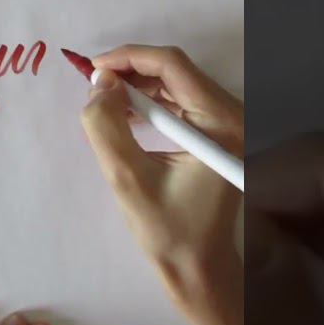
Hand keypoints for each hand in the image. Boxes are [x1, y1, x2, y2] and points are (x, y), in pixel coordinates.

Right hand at [79, 45, 251, 324]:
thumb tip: (97, 83)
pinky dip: (148, 102)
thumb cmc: (167, 231)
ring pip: (175, 83)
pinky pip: (179, 101)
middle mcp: (232, 115)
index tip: (91, 68)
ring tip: (101, 100)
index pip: (172, 66)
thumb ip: (106, 127)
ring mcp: (227, 123)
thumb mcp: (127, 179)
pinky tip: (122, 114)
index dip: (128, 58)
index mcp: (221, 123)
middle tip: (91, 83)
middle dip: (129, 71)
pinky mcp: (216, 133)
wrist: (197, 266)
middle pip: (175, 70)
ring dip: (136, 86)